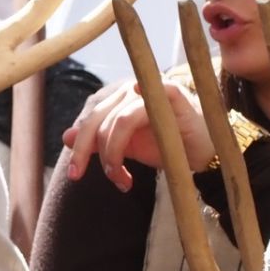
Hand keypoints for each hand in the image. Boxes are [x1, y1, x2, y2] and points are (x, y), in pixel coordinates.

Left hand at [62, 78, 213, 192]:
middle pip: (98, 121)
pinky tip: (132, 123)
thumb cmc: (165, 146)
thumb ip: (97, 142)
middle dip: (92, 154)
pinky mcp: (175, 94)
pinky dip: (138, 113)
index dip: (79, 148)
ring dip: (116, 155)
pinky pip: (150, 101)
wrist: (203, 152)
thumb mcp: (125, 148)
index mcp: (116, 101)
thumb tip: (66, 136)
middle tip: (100, 179)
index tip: (74, 175)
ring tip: (123, 180)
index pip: (89, 121)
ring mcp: (152, 91)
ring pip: (119, 121)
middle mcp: (130, 91)